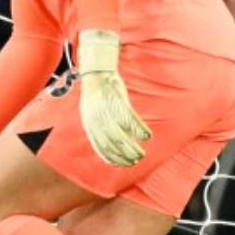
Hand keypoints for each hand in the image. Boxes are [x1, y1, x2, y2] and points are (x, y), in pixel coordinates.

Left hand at [77, 31, 151, 167]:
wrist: (96, 69)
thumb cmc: (95, 92)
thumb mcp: (90, 110)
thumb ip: (96, 126)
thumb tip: (105, 142)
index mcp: (88, 121)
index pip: (99, 145)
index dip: (110, 156)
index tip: (120, 164)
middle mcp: (96, 117)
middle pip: (111, 142)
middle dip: (123, 154)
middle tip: (134, 161)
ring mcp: (107, 108)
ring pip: (120, 133)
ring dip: (132, 145)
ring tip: (141, 153)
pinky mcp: (118, 99)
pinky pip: (130, 117)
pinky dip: (139, 128)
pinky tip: (146, 136)